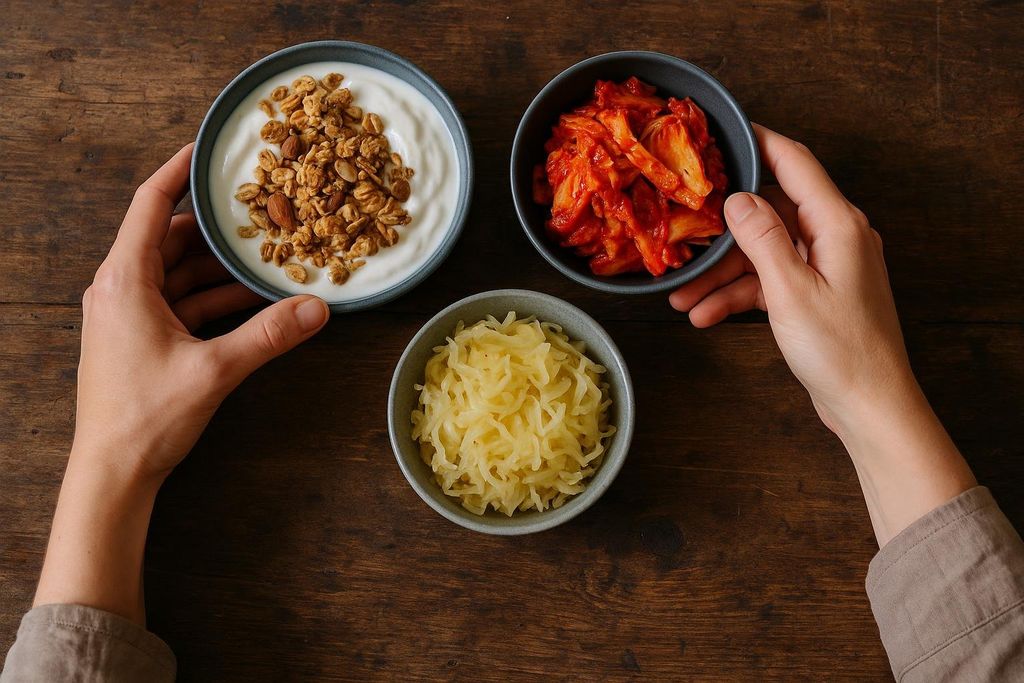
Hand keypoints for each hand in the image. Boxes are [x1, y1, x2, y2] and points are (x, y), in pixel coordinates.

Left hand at [75, 143, 329, 482]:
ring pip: (182, 272)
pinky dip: (216, 298)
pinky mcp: (143, 339)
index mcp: (125, 280)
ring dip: (222, 267)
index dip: (180, 171)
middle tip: (261, 204)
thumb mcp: (215, 371)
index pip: (151, 204)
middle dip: (217, 224)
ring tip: (268, 254)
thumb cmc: (145, 418)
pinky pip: (184, 303)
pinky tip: (254, 301)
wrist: (112, 473)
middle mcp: (122, 289)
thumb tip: (319, 307)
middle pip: (172, 237)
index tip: (209, 147)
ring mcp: (131, 315)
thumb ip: (269, 335)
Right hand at [669, 124, 911, 434]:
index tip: (725, 131)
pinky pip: (768, 281)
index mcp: (838, 225)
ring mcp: (825, 266)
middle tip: (684, 236)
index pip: (795, 163)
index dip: (759, 141)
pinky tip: (705, 314)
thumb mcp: (790, 291)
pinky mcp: (815, 293)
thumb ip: (762, 239)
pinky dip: (738, 295)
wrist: (869, 404)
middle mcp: (834, 237)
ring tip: (682, 295)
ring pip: (762, 253)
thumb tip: (737, 199)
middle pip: (768, 213)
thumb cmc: (841, 351)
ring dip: (722, 273)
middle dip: (722, 232)